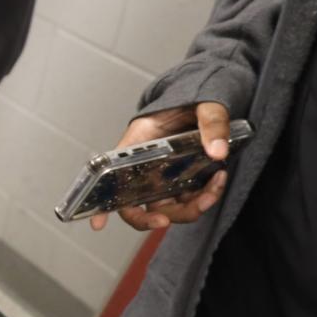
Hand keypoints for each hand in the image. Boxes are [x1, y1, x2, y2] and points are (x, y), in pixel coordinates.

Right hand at [89, 102, 232, 232]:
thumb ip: (213, 123)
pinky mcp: (185, 178)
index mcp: (137, 146)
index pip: (111, 179)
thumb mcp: (205, 103)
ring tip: (216, 185)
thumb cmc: (195, 95)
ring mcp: (166, 176)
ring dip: (193, 207)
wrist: (210, 92)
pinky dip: (206, 196)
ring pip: (170, 207)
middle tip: (182, 213)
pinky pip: (190, 199)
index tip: (97, 224)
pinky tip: (219, 179)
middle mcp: (147, 167)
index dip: (102, 204)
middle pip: (142, 205)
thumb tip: (218, 152)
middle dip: (163, 216)